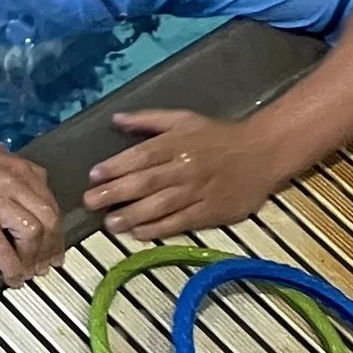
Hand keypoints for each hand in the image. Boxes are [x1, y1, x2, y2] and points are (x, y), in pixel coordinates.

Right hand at [0, 129, 63, 282]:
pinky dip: (11, 267)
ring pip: (32, 233)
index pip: (51, 203)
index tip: (55, 247)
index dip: (57, 231)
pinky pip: (2, 247)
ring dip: (34, 258)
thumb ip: (15, 168)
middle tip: (47, 264)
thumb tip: (31, 180)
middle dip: (52, 247)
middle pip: (49, 220)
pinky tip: (11, 277)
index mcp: (19, 168)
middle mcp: (13, 182)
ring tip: (28, 272)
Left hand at [83, 109, 282, 238]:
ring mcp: (199, 192)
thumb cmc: (218, 135)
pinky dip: (159, 229)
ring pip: (161, 206)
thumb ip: (148, 120)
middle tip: (90, 202)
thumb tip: (115, 120)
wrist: (263, 153)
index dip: (116, 166)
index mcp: (177, 143)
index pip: (141, 156)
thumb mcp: (183, 118)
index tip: (93, 175)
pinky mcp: (212, 212)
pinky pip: (181, 222)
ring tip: (110, 223)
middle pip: (146, 182)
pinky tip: (139, 233)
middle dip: (115, 193)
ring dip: (133, 215)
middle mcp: (185, 168)